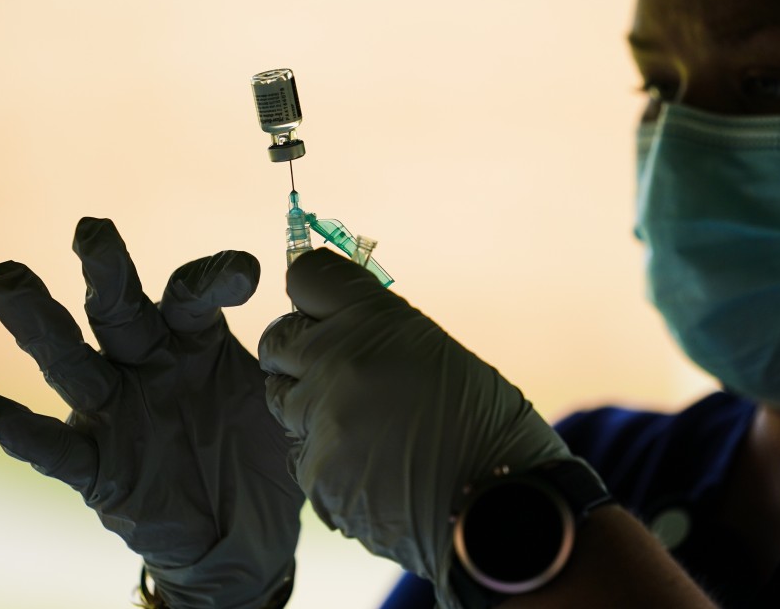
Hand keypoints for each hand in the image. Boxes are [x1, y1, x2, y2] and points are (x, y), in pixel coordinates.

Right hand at [0, 218, 303, 608]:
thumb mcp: (284, 396)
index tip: (247, 275)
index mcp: (193, 339)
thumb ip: (294, 352)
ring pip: (71, 361)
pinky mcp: (96, 465)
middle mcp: (147, 363)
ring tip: (6, 278)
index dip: (214, 276)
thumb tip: (324, 305)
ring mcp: (116, 411)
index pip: (192, 292)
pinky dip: (13, 428)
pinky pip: (51, 447)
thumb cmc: (259, 448)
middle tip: (93, 231)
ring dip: (38, 322)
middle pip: (119, 308)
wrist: (244, 530)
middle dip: (107, 270)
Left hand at [258, 249, 596, 607]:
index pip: (306, 278)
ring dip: (310, 407)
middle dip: (298, 353)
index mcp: (373, 319)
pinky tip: (370, 465)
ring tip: (364, 424)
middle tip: (333, 372)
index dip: (313, 297)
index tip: (323, 313)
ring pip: (282, 399)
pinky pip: (300, 452)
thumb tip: (329, 320)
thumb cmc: (481, 423)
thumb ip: (372, 329)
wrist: (501, 501)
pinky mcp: (314, 472)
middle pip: (278, 340)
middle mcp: (337, 360)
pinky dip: (326, 458)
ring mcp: (321, 419)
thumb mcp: (433, 350)